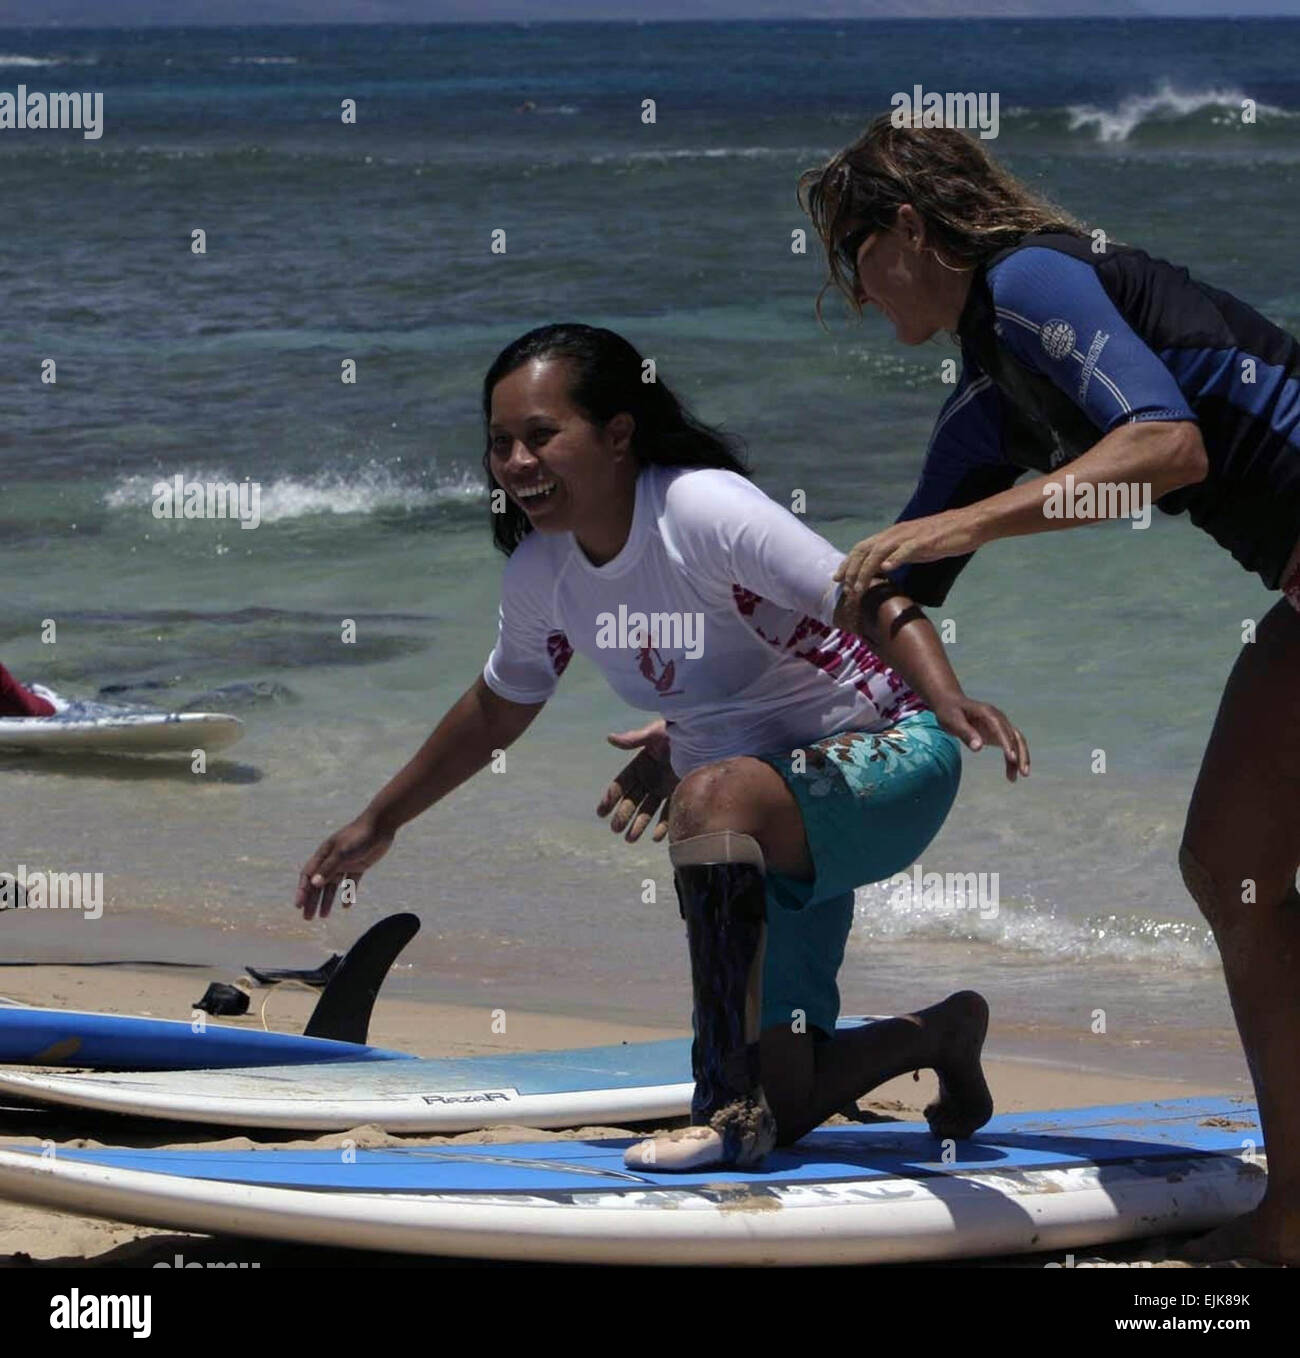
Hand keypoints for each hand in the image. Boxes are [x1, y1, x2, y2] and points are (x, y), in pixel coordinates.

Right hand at [295, 815, 394, 919]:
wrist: (381, 825)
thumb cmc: (359, 836)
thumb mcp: (342, 853)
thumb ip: (328, 868)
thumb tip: (313, 884)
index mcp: (324, 854)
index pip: (308, 875)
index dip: (302, 891)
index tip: (298, 906)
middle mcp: (332, 860)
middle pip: (318, 884)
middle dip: (312, 901)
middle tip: (308, 918)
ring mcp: (345, 863)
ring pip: (333, 886)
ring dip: (327, 900)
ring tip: (324, 916)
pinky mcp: (359, 865)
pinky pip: (350, 883)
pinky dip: (347, 894)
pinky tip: (345, 906)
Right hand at [596, 720, 678, 842]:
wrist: (705, 734)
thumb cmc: (676, 730)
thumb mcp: (655, 733)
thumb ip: (634, 739)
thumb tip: (609, 738)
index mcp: (640, 764)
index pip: (622, 784)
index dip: (611, 798)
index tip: (601, 812)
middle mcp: (650, 779)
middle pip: (632, 801)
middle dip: (623, 815)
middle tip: (615, 829)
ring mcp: (664, 788)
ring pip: (648, 811)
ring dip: (639, 825)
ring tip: (630, 839)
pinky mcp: (680, 793)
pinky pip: (669, 813)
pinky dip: (664, 826)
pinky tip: (657, 838)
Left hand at [835, 511, 982, 597]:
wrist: (968, 524)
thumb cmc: (942, 538)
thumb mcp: (913, 548)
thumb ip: (897, 555)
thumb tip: (881, 569)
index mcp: (892, 535)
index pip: (862, 547)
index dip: (848, 563)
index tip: (838, 579)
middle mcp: (896, 533)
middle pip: (865, 549)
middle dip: (851, 569)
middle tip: (845, 588)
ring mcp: (909, 536)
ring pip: (880, 550)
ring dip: (867, 570)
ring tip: (859, 587)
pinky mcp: (925, 541)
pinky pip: (906, 549)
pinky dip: (895, 558)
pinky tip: (886, 569)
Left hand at [932, 696, 1029, 782]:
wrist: (950, 704)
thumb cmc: (950, 712)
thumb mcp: (953, 722)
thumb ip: (966, 733)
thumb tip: (978, 748)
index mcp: (987, 712)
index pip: (1000, 728)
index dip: (1007, 742)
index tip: (1011, 757)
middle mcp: (998, 717)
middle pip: (1014, 736)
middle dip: (1021, 754)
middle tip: (1023, 772)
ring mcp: (1000, 725)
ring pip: (1017, 742)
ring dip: (1021, 758)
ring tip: (1021, 776)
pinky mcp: (999, 733)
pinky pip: (1010, 747)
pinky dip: (1012, 761)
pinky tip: (1011, 776)